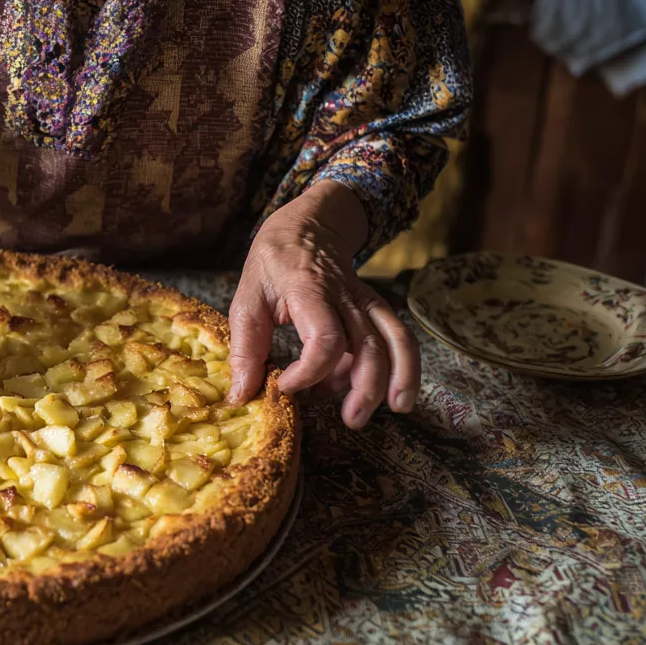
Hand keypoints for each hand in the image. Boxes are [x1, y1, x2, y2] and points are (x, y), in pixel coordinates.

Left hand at [227, 180, 419, 428]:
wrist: (309, 224)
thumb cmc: (273, 262)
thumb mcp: (247, 297)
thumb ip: (245, 347)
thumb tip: (242, 395)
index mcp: (308, 290)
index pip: (324, 337)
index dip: (308, 371)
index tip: (285, 386)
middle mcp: (345, 296)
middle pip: (368, 345)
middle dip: (365, 388)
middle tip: (350, 420)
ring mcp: (365, 301)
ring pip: (394, 340)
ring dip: (397, 378)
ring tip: (393, 409)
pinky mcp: (375, 308)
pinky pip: (397, 336)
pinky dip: (402, 365)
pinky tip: (391, 394)